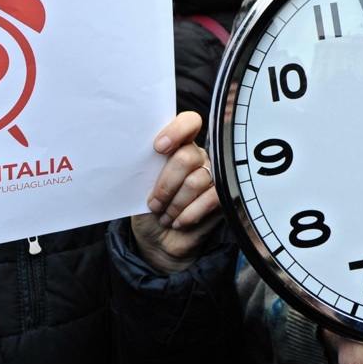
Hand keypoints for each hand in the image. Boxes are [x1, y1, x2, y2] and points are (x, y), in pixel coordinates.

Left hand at [130, 111, 222, 273]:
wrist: (157, 240)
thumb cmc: (147, 210)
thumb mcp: (140, 187)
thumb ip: (146, 168)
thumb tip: (139, 158)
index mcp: (178, 146)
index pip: (189, 123)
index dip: (176, 130)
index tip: (158, 148)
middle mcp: (198, 157)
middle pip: (187, 157)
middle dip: (166, 184)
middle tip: (154, 203)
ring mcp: (213, 175)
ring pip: (196, 181)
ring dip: (175, 204)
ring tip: (164, 217)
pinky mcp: (222, 196)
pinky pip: (210, 199)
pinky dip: (189, 214)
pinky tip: (178, 222)